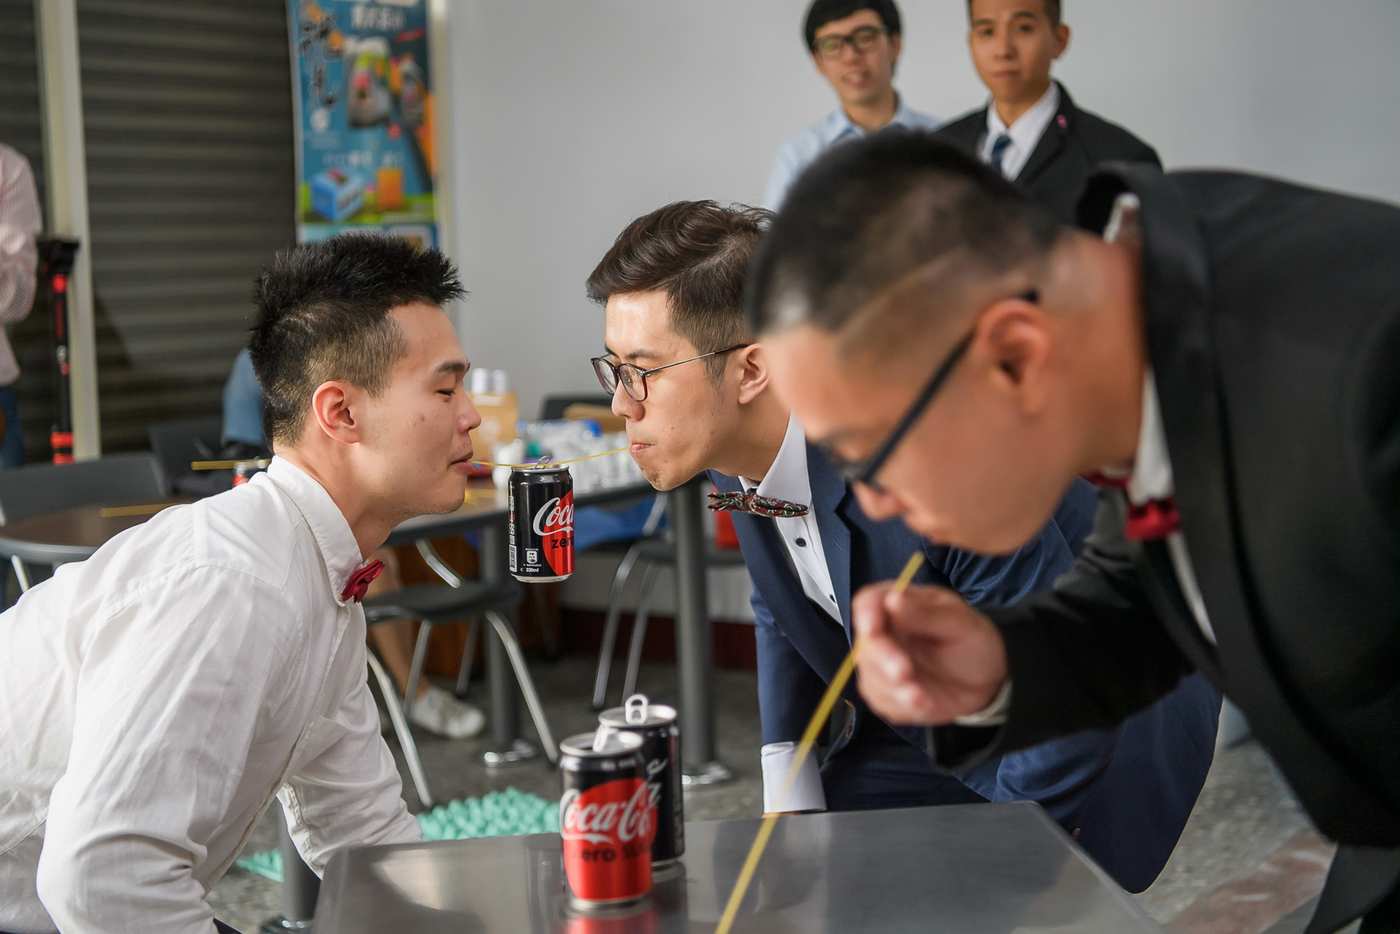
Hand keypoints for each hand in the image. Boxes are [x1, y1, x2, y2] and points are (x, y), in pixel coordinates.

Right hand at [852, 582, 1008, 724]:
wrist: (985, 682)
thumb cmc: (973, 643)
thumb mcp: (961, 623)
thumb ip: (926, 613)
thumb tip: (892, 599)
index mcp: (899, 604)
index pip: (868, 602)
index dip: (866, 615)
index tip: (872, 629)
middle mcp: (884, 633)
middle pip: (866, 643)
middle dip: (882, 659)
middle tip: (904, 673)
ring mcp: (881, 665)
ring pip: (871, 675)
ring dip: (893, 687)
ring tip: (921, 697)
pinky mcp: (886, 693)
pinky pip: (882, 700)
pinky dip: (901, 704)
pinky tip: (925, 703)